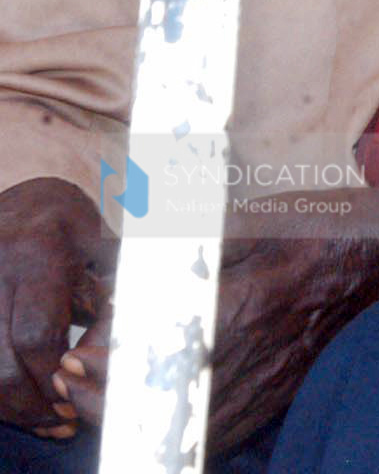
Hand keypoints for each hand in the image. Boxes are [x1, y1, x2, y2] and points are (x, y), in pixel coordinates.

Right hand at [0, 178, 110, 439]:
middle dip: (30, 399)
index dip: (54, 373)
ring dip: (9, 402)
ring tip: (43, 419)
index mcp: (37, 254)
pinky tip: (16, 402)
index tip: (75, 394)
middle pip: (2, 360)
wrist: (15, 202)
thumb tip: (124, 339)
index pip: (38, 332)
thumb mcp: (96, 239)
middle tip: (61, 419)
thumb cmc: (62, 221)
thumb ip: (112, 283)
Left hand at [54, 206, 378, 449]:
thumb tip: (140, 255)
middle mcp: (266, 345)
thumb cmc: (338, 228)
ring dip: (139, 410)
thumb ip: (205, 240)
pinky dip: (183, 425)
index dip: (117, 352)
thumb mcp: (270, 216)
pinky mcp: (285, 393)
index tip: (83, 345)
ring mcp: (277, 377)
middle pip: (172, 386)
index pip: (172, 338)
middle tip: (76, 372)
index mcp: (258, 294)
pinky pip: (226, 425)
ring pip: (193, 414)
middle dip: (111, 388)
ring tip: (100, 393)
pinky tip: (162, 409)